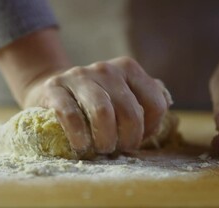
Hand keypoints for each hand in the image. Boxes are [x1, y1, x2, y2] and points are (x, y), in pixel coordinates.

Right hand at [23, 57, 171, 155]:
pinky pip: (71, 115)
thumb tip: (166, 101)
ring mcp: (79, 76)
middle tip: (119, 149)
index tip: (137, 137)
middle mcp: (106, 69)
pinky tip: (81, 146)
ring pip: (102, 112)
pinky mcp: (54, 88)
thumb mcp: (122, 94)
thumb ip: (145, 96)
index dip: (150, 128)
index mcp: (128, 69)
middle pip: (130, 111)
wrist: (51, 90)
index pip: (155, 103)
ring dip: (105, 139)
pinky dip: (79, 136)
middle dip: (128, 138)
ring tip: (100, 149)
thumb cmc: (94, 101)